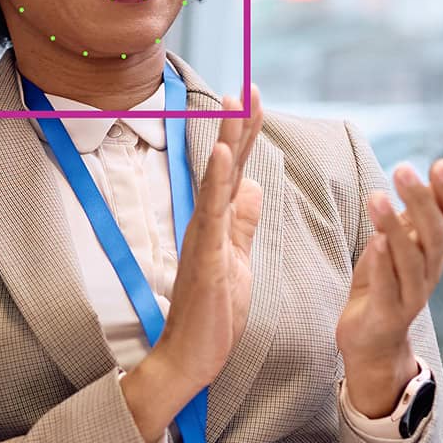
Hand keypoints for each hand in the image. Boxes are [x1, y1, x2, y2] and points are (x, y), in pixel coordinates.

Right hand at [126, 87, 264, 441]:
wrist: (189, 357)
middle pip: (226, 165)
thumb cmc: (212, 315)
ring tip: (233, 103)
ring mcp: (203, 238)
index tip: (253, 98)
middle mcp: (207, 223)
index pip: (236, 170)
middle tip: (245, 85)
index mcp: (218, 224)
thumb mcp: (237, 261)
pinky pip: (211, 213)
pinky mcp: (204, 257)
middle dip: (238, 124)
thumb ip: (243, 224)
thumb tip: (254, 187)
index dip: (246, 134)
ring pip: (216, 179)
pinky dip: (215, 180)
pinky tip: (222, 152)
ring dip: (227, 139)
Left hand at [334, 157, 442, 406]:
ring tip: (376, 197)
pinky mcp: (388, 315)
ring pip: (410, 260)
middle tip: (403, 170)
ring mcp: (411, 295)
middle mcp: (430, 271)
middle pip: (435, 235)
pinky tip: (374, 242)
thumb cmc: (389, 279)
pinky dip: (382, 265)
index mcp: (436, 250)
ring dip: (394, 227)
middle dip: (422, 201)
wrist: (372, 339)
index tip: (440, 163)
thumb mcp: (408, 236)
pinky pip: (388, 288)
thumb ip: (432, 203)